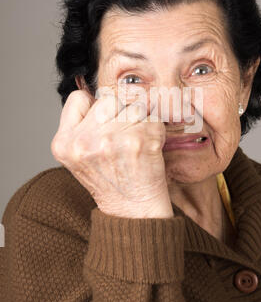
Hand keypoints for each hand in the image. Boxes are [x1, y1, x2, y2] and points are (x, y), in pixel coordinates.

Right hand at [51, 90, 173, 218]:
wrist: (133, 212)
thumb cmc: (110, 180)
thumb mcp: (80, 155)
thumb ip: (81, 124)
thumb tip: (91, 89)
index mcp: (64, 143)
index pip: (78, 98)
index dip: (94, 110)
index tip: (104, 127)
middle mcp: (84, 141)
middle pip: (109, 99)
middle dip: (120, 114)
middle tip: (123, 139)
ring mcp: (111, 140)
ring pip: (133, 105)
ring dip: (140, 122)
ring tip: (135, 145)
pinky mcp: (139, 142)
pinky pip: (152, 117)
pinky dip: (155, 131)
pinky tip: (147, 150)